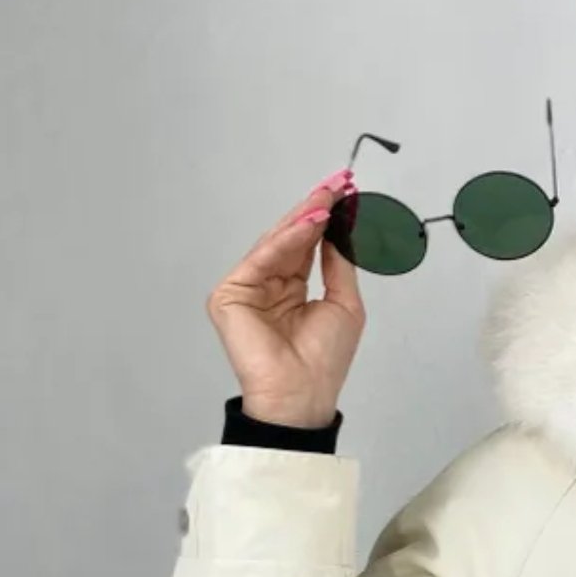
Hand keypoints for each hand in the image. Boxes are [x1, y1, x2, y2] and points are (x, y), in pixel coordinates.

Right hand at [205, 169, 365, 426]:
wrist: (302, 393)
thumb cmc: (324, 360)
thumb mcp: (343, 303)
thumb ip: (338, 263)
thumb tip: (342, 226)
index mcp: (292, 289)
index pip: (307, 245)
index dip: (324, 218)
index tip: (345, 192)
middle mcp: (267, 285)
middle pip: (289, 238)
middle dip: (314, 209)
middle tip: (337, 183)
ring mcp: (246, 288)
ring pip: (275, 243)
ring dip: (303, 218)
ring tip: (328, 198)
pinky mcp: (230, 294)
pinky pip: (262, 258)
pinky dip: (287, 239)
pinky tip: (311, 223)